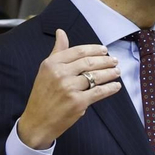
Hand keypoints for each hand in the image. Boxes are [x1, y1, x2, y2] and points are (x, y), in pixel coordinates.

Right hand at [16, 29, 122, 149]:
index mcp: (51, 64)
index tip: (104, 50)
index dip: (94, 49)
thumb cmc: (42, 97)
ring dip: (110, 73)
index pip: (78, 51)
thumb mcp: (45, 71)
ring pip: (96, 76)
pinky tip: (115, 86)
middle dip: (105, 61)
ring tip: (117, 71)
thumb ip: (57, 52)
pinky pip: (99, 91)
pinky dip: (110, 88)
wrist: (37, 122)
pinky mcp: (78, 102)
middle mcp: (60, 74)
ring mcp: (69, 88)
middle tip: (114, 61)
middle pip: (89, 62)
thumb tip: (61, 32)